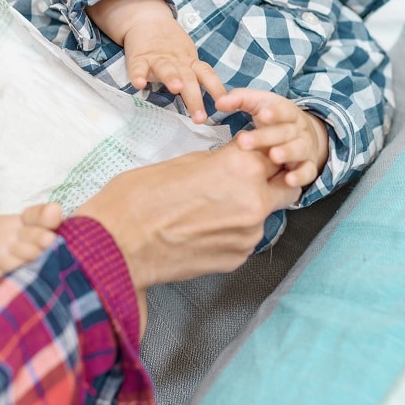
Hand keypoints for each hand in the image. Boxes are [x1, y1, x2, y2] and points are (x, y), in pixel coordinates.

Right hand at [75, 146, 298, 291]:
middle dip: (273, 177)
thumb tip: (232, 162)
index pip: (271, 148)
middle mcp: (254, 203)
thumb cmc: (139, 198)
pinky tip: (202, 228)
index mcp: (240, 168)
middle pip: (286, 184)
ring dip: (249, 206)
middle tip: (249, 175)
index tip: (254, 146)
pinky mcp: (236, 259)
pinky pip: (246, 238)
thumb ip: (218, 162)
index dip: (262, 145)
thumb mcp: (182, 162)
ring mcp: (248, 236)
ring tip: (210, 206)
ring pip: (265, 213)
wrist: (118, 245)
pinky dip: (232, 230)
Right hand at [87, 0, 224, 121]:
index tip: (223, 105)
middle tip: (199, 118)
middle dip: (194, 99)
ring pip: (167, 69)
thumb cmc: (169, 46)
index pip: (207, 75)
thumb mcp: (186, 58)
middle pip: (189, 79)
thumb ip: (194, 77)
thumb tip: (212, 101)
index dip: (216, 89)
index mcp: (189, 62)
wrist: (147, 20)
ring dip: (172, 78)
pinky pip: (138, 68)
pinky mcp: (138, 58)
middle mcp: (176, 61)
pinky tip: (138, 84)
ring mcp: (157, 59)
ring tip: (176, 89)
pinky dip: (138, 75)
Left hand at [216, 89, 329, 188]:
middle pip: (284, 132)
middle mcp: (298, 130)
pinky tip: (289, 180)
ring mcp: (305, 148)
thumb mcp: (259, 104)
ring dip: (287, 153)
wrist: (303, 134)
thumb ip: (239, 100)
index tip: (261, 114)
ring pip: (298, 149)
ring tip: (274, 156)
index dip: (274, 113)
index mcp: (288, 112)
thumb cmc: (274, 119)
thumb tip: (219, 102)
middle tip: (244, 141)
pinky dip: (300, 176)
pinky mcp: (308, 166)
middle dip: (265, 137)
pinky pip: (307, 172)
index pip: (282, 110)